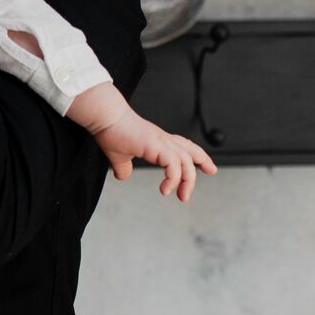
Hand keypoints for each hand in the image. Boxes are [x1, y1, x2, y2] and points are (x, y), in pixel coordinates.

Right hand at [91, 109, 216, 201]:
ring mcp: (162, 142)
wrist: (106, 118)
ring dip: (187, 181)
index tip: (209, 168)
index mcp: (158, 141)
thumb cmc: (111, 131)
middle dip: (199, 170)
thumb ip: (123, 167)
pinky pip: (174, 165)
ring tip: (181, 196)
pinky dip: (174, 179)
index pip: (185, 147)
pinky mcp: (157, 146)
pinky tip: (165, 189)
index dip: (199, 157)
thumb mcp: (119, 155)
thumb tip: (123, 176)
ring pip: (186, 161)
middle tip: (191, 191)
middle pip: (191, 153)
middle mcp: (164, 140)